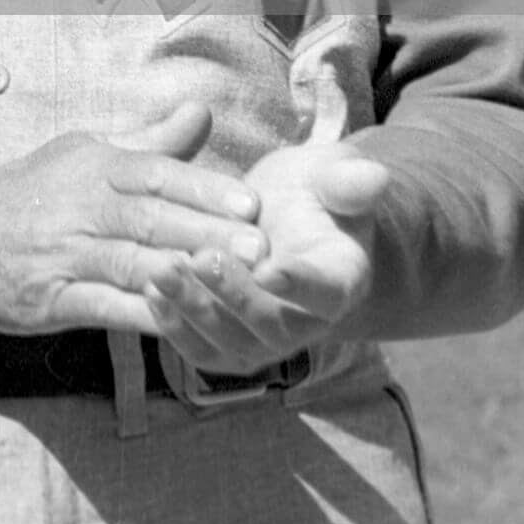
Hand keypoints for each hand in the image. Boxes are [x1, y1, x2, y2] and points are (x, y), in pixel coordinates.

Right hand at [0, 100, 264, 335]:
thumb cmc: (34, 192)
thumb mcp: (84, 154)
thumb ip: (150, 144)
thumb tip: (201, 113)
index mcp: (93, 166)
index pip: (155, 172)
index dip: (203, 188)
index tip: (251, 204)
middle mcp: (79, 206)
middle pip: (149, 218)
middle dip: (206, 232)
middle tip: (258, 247)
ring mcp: (62, 255)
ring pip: (129, 263)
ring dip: (182, 274)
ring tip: (228, 283)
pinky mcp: (49, 300)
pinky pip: (102, 307)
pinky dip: (140, 313)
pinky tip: (178, 320)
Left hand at [144, 72, 389, 373]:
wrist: (293, 222)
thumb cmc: (316, 194)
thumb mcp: (333, 176)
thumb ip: (347, 181)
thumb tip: (373, 174)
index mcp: (341, 279)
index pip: (324, 291)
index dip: (298, 283)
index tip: (270, 268)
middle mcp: (307, 321)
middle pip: (272, 325)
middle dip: (234, 296)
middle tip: (199, 258)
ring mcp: (267, 338)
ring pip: (232, 343)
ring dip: (195, 312)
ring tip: (161, 272)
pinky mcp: (231, 342)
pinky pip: (204, 349)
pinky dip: (176, 327)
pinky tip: (150, 293)